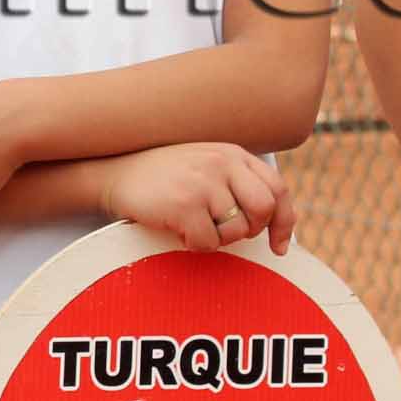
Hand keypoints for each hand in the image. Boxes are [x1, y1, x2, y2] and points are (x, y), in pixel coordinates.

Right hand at [97, 143, 294, 252]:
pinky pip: (209, 242)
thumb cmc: (164, 176)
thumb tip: (272, 225)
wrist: (115, 172)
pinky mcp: (185, 203)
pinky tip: (179, 230)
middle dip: (251, 230)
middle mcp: (223, 162)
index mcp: (233, 154)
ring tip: (194, 226)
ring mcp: (204, 181)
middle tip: (226, 232)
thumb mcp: (206, 166)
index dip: (284, 222)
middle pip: (264, 209)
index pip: (278, 189)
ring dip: (217, 238)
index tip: (278, 246)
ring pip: (236, 230)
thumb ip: (237, 182)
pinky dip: (195, 244)